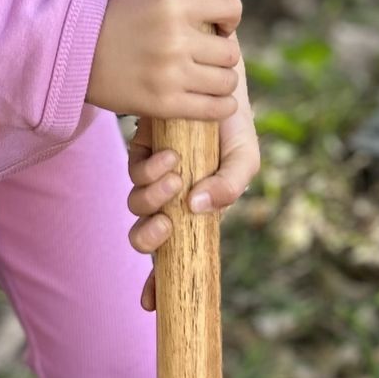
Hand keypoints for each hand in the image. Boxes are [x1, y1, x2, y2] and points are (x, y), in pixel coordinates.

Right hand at [86, 0, 242, 121]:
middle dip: (224, 55)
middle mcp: (176, 39)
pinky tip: (218, 103)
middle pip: (231, 52)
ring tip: (214, 81)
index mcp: (173, 6)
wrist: (74, 57)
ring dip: (223, 82)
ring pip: (227, 81)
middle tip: (213, 59)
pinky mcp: (165, 104)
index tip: (223, 26)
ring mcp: (171, 74)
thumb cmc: (109, 21)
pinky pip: (213, 109)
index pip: (230, 7)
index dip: (231, 17)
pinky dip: (222, 106)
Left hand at [126, 63, 260, 311]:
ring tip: (173, 174)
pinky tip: (167, 155)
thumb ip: (233, 183)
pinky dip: (147, 170)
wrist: (213, 72)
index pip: (179, 257)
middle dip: (149, 238)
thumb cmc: (234, 120)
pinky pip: (134, 172)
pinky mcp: (142, 151)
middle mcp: (175, 199)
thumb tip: (198, 208)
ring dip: (151, 198)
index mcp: (202, 210)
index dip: (160, 285)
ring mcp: (157, 176)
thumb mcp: (244, 153)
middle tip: (164, 224)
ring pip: (138, 206)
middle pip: (148, 237)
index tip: (149, 305)